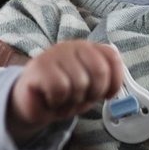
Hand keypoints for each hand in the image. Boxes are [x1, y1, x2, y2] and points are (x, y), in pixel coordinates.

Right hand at [7, 41, 123, 143]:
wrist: (31, 103)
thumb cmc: (63, 95)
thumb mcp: (90, 90)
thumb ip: (105, 83)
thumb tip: (116, 88)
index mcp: (90, 49)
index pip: (111, 56)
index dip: (114, 81)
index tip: (106, 95)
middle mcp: (74, 46)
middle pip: (100, 71)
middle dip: (93, 93)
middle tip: (80, 98)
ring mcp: (55, 53)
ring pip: (80, 82)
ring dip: (72, 101)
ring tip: (62, 99)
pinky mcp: (38, 65)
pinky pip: (60, 88)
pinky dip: (57, 101)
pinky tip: (50, 99)